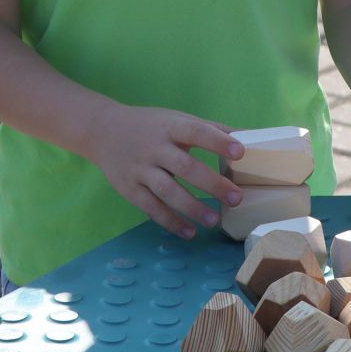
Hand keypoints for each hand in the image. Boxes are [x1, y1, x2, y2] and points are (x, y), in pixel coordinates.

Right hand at [84, 105, 241, 239]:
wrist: (103, 130)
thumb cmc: (150, 125)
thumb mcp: (176, 119)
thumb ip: (209, 129)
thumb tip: (248, 136)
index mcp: (170, 127)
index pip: (196, 132)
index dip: (217, 141)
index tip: (240, 152)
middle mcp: (154, 148)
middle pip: (184, 167)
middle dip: (212, 183)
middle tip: (236, 198)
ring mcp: (140, 169)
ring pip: (167, 191)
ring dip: (192, 207)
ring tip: (214, 220)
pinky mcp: (129, 188)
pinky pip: (151, 208)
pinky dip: (170, 221)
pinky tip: (189, 231)